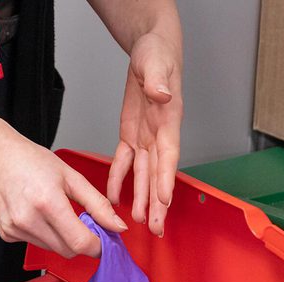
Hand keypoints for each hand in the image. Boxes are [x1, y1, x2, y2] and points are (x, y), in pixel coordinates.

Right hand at [0, 128, 127, 257]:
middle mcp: (28, 219)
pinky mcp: (6, 234)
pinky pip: (36, 243)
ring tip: (56, 212)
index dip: (97, 246)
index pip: (80, 243)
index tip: (104, 239)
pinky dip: (44, 234)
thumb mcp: (71, 176)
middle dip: (81, 241)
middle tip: (83, 222)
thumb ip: (98, 204)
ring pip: (53, 249)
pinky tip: (37, 214)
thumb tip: (118, 227)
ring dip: (62, 238)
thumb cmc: (29, 160)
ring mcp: (14, 229)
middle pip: (68, 251)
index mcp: (47, 202)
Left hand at [106, 31, 182, 236]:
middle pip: (159, 174)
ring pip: (144, 175)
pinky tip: (114, 198)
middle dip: (158, 203)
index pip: (168, 155)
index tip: (165, 201)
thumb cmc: (158, 54)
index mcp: (169, 120)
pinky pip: (124, 162)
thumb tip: (162, 94)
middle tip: (157, 228)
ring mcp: (146, 138)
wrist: (151, 50)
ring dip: (143, 199)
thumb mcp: (156, 61)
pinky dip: (119, 180)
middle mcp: (160, 135)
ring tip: (140, 223)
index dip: (167, 179)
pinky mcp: (131, 135)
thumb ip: (159, 79)